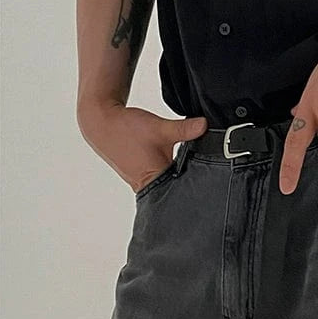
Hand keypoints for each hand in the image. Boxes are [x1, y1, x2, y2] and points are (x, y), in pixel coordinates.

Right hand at [78, 102, 208, 193]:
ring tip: (203, 178)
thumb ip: (184, 129)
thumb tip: (205, 125)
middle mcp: (149, 186)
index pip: (181, 194)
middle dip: (192, 188)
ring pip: (170, 186)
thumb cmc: (127, 129)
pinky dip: (173, 174)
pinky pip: (164, 179)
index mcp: (154, 180)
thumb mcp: (159, 128)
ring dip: (182, 180)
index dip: (198, 192)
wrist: (103, 124)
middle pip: (177, 192)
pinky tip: (184, 168)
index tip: (213, 191)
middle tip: (213, 187)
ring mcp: (144, 183)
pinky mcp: (143, 175)